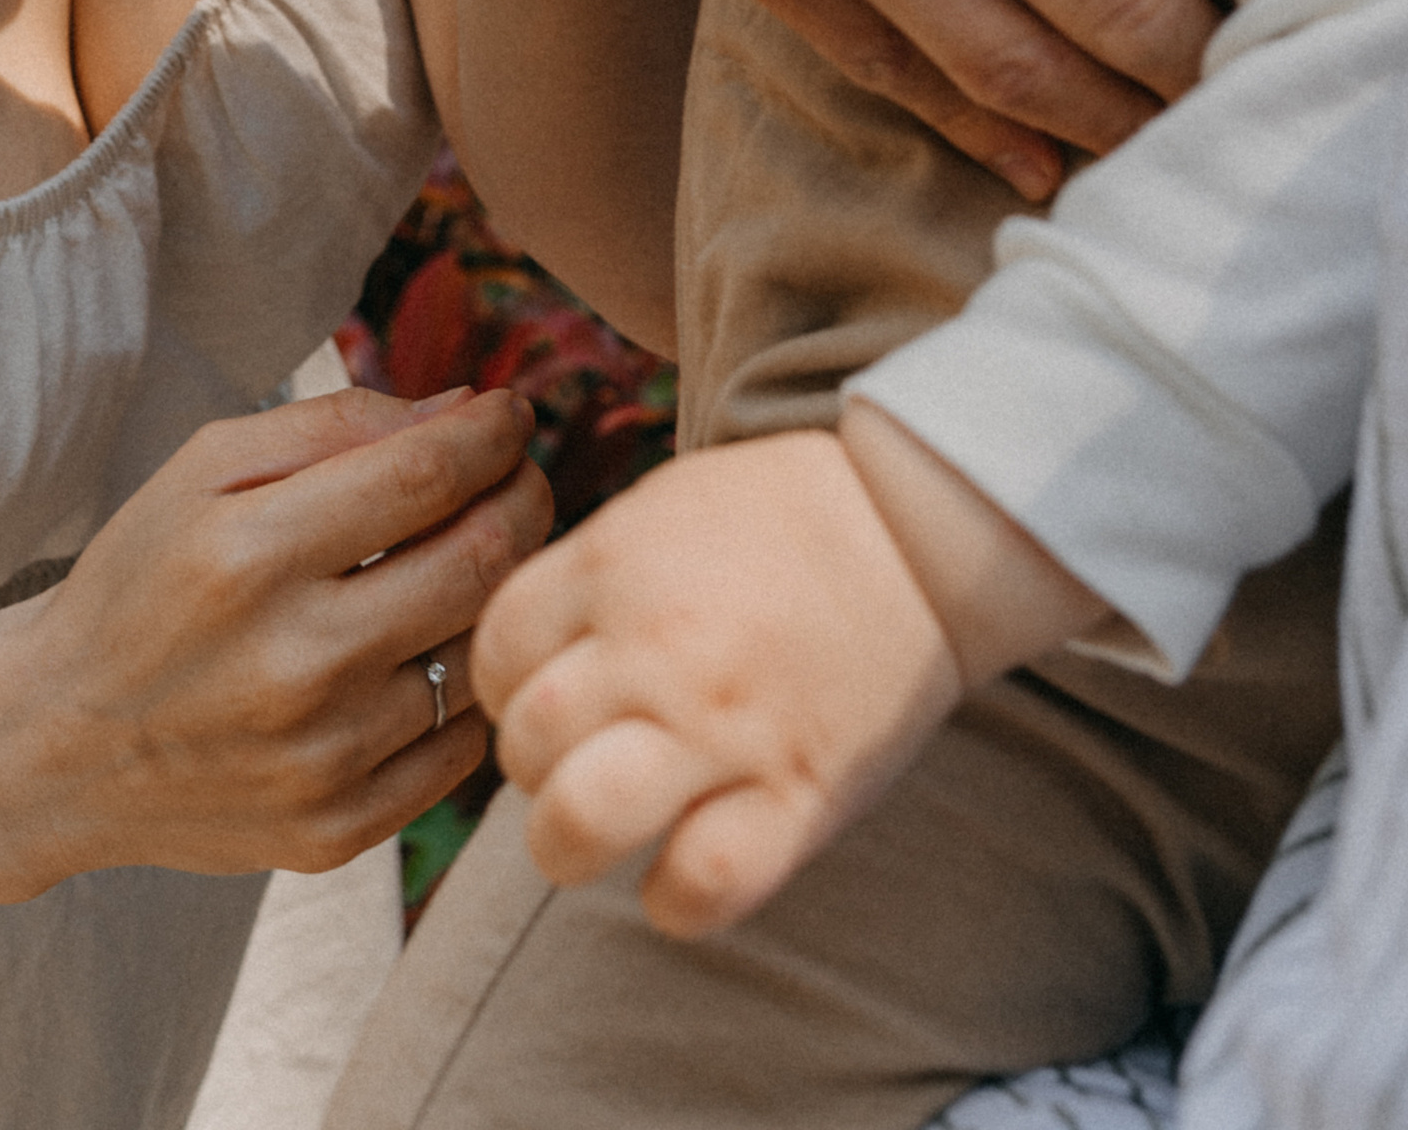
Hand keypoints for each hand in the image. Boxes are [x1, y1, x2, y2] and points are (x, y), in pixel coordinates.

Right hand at [18, 382, 552, 886]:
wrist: (59, 745)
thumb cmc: (142, 582)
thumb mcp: (203, 470)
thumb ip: (335, 425)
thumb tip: (462, 408)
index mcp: (250, 555)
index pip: (426, 475)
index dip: (492, 434)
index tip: (511, 414)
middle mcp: (293, 662)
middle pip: (477, 563)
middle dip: (522, 499)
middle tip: (518, 477)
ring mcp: (320, 758)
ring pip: (475, 653)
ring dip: (494, 594)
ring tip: (467, 560)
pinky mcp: (334, 831)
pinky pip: (457, 749)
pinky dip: (459, 690)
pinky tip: (423, 655)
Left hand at [472, 430, 956, 936]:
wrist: (914, 530)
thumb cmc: (777, 519)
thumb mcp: (657, 508)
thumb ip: (584, 580)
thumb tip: (519, 663)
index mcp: (614, 563)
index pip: (493, 652)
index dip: (504, 687)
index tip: (542, 695)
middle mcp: (656, 645)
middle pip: (525, 740)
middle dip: (532, 766)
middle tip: (571, 761)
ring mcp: (724, 726)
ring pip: (582, 819)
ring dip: (569, 842)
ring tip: (598, 829)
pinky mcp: (797, 796)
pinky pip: (701, 885)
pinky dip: (672, 900)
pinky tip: (677, 872)